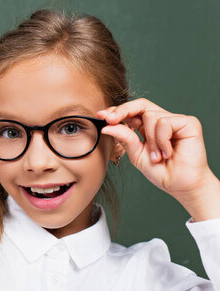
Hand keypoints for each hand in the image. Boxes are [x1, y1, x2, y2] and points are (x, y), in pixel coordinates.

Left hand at [97, 98, 219, 220]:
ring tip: (157, 156)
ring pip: (150, 116)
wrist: (181, 186)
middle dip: (123, 110)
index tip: (101, 116)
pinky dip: (162, 140)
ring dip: (150, 139)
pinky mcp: (189, 123)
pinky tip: (168, 152)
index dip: (116, 111)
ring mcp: (175, 120)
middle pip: (140, 104)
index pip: (131, 112)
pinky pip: (165, 123)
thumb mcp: (136, 155)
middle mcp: (161, 121)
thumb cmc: (161, 172)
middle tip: (110, 119)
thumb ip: (125, 138)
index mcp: (147, 127)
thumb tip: (107, 126)